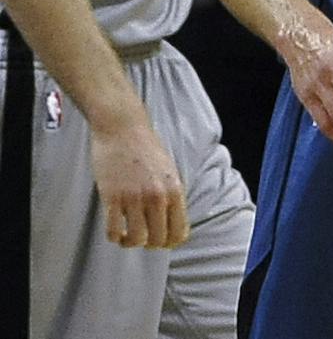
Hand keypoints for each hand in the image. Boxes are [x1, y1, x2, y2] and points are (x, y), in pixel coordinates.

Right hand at [88, 117, 188, 248]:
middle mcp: (157, 196)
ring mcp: (134, 198)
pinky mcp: (112, 197)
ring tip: (126, 236)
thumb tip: (170, 221)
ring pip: (136, 239)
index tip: (160, 240)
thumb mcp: (169, 171)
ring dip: (130, 242)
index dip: (170, 242)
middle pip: (158, 240)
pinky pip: (113, 230)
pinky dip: (114, 237)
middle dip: (150, 245)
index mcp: (175, 190)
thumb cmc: (146, 148)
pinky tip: (115, 231)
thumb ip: (171, 195)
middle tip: (142, 238)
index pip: (179, 232)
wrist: (123, 129)